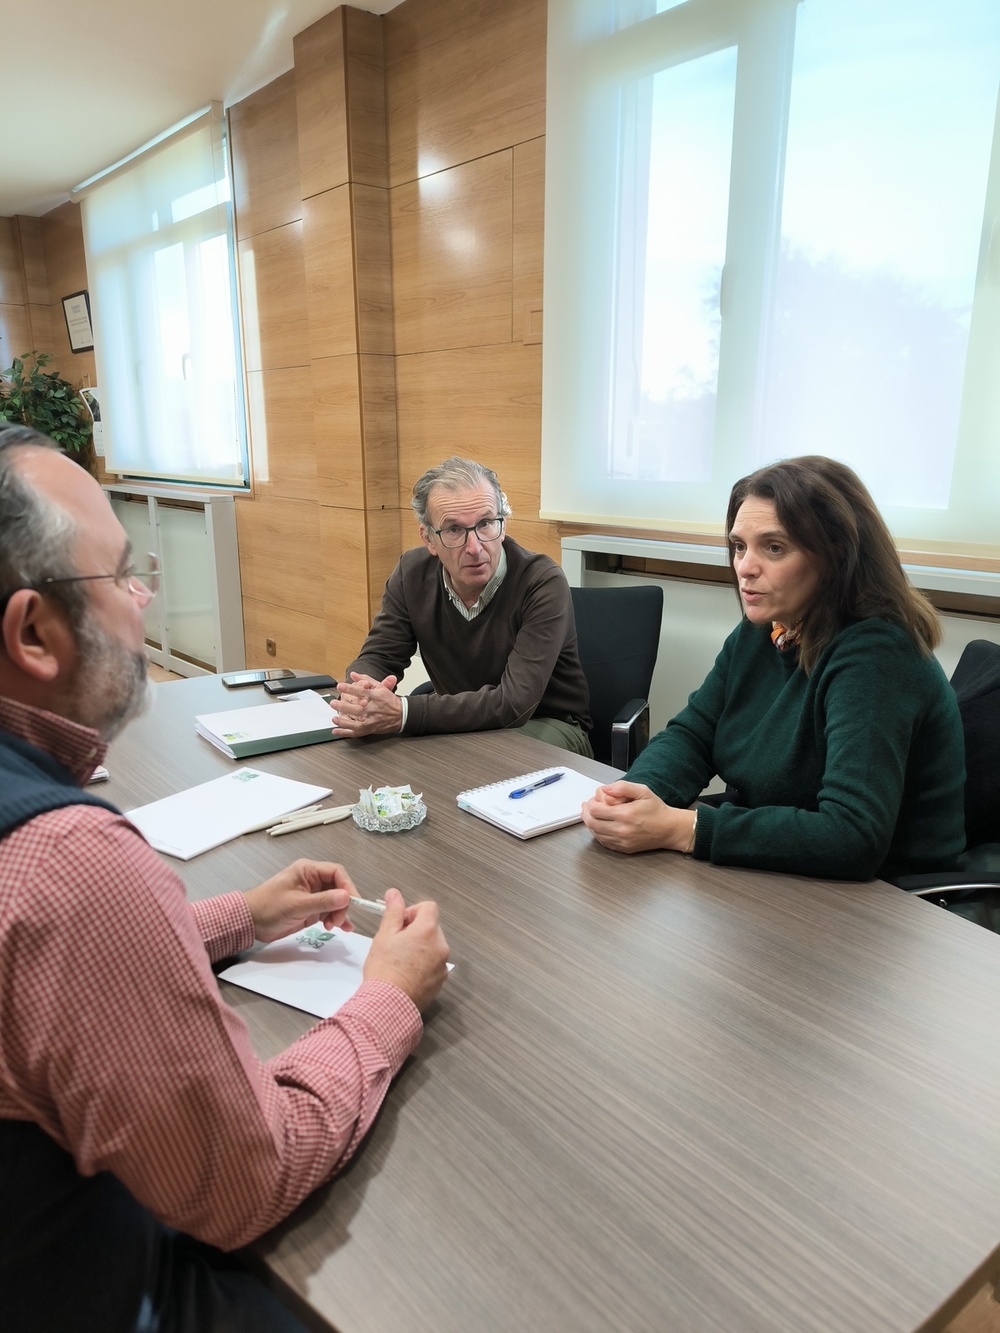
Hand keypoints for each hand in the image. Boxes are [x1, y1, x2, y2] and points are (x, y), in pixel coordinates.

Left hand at [244, 859, 355, 942]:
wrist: (250, 922)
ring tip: (334, 925)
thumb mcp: (296, 904)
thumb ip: (322, 901)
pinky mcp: (311, 910)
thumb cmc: (268, 906)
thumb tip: (346, 897)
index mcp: (308, 871)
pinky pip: (329, 912)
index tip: (352, 901)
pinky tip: (341, 927)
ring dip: (339, 913)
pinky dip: (336, 919)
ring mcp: (312, 896)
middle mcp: (313, 881)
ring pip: (336, 901)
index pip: (336, 872)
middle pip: (339, 888)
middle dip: (342, 904)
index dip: (347, 886)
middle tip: (338, 919)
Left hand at [332, 672, 402, 737]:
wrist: (401, 715)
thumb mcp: (380, 687)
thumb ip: (366, 679)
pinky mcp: (369, 729)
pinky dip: (345, 732)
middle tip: (333, 703)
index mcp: (375, 697)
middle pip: (357, 709)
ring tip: (334, 718)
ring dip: (343, 721)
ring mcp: (371, 721)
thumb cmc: (389, 700)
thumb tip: (353, 674)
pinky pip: (356, 732)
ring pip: (356, 723)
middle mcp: (373, 709)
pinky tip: (336, 730)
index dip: (350, 689)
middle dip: (343, 706)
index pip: (361, 692)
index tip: (340, 686)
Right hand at [363, 888, 449, 1011]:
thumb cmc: (384, 969)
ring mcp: (442, 964)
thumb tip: (394, 894)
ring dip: (420, 947)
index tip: (400, 923)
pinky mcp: (440, 980)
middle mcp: (440, 946)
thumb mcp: (385, 935)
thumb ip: (393, 912)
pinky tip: (406, 972)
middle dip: (415, 930)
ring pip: (433, 946)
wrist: (388, 1003)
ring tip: (400, 960)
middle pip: (431, 927)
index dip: (413, 911)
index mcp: (428, 931)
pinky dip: (423, 964)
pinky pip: (434, 963)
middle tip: (396, 943)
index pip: (429, 907)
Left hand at [581, 781, 694, 854]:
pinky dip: (598, 834)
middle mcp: (622, 830)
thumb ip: (622, 787)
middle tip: (586, 807)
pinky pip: (604, 843)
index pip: (596, 811)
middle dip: (586, 814)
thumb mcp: (643, 791)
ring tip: (591, 816)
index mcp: (626, 814)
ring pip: (596, 834)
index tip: (591, 800)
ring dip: (590, 824)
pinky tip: (599, 827)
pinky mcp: (624, 849)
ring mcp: (623, 841)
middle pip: (592, 823)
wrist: (669, 829)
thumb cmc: (656, 809)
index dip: (589, 804)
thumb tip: (604, 789)